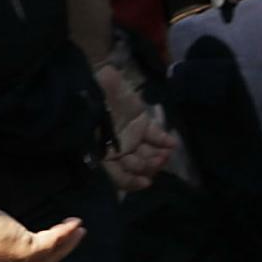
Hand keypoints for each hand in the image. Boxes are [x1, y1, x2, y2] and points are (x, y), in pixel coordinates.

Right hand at [96, 63, 176, 193]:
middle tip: (158, 161)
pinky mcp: (143, 123)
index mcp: (104, 154)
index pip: (119, 176)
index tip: (146, 183)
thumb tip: (112, 164)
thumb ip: (102, 150)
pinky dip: (165, 140)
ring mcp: (133, 137)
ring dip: (159, 156)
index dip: (132, 182)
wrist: (96, 79)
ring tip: (166, 153)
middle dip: (149, 166)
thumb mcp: (90, 129)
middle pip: (138, 167)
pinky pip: (156, 135)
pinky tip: (172, 143)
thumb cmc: (89, 106)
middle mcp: (120, 149)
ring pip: (150, 153)